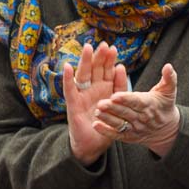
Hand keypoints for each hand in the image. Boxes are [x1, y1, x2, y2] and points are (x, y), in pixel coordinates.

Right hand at [63, 42, 127, 165]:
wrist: (94, 144)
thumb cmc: (107, 123)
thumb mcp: (118, 104)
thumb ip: (120, 87)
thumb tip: (121, 67)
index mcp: (104, 88)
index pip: (107, 71)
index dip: (109, 60)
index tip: (113, 48)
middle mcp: (92, 89)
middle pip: (95, 69)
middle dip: (99, 57)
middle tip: (103, 44)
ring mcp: (82, 95)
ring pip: (83, 75)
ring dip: (85, 62)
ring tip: (87, 48)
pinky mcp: (73, 105)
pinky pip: (69, 90)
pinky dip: (68, 78)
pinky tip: (67, 67)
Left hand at [93, 63, 180, 157]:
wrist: (166, 129)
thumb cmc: (164, 105)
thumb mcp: (169, 91)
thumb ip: (169, 78)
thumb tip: (168, 66)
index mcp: (149, 105)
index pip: (137, 102)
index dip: (126, 99)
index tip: (115, 95)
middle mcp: (142, 118)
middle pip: (125, 113)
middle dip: (113, 109)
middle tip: (101, 103)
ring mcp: (135, 128)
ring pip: (120, 124)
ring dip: (108, 119)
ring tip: (97, 112)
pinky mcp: (129, 137)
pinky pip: (117, 135)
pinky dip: (106, 131)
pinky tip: (96, 126)